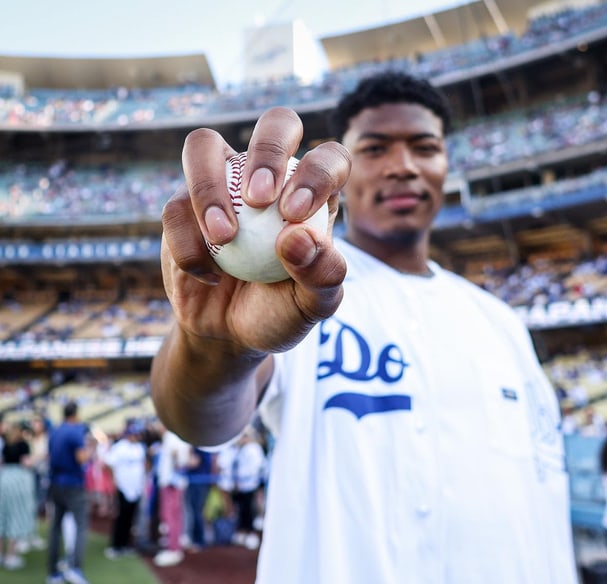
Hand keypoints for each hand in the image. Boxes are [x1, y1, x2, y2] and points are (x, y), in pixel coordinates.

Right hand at [161, 108, 351, 354]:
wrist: (232, 333)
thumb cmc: (282, 311)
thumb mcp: (314, 305)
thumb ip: (321, 274)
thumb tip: (297, 236)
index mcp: (314, 194)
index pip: (329, 158)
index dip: (316, 173)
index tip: (294, 212)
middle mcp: (270, 177)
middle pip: (276, 124)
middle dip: (268, 149)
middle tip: (260, 198)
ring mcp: (222, 184)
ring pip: (204, 146)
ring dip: (208, 186)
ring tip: (223, 238)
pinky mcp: (182, 207)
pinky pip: (175, 206)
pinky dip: (187, 243)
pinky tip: (208, 275)